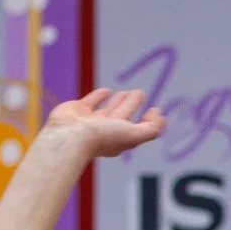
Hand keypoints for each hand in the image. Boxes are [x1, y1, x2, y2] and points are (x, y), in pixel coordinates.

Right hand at [42, 87, 165, 159]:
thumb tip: (160, 117)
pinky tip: (106, 91)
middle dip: (133, 105)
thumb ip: (150, 129)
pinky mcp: (78, 111)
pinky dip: (99, 96)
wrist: (70, 136)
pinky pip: (92, 102)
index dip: (149, 120)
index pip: (139, 128)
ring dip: (119, 101)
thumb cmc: (102, 137)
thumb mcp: (134, 135)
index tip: (156, 109)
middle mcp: (106, 130)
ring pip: (109, 109)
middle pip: (124, 115)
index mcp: (121, 138)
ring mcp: (91, 121)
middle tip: (141, 93)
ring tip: (126, 92)